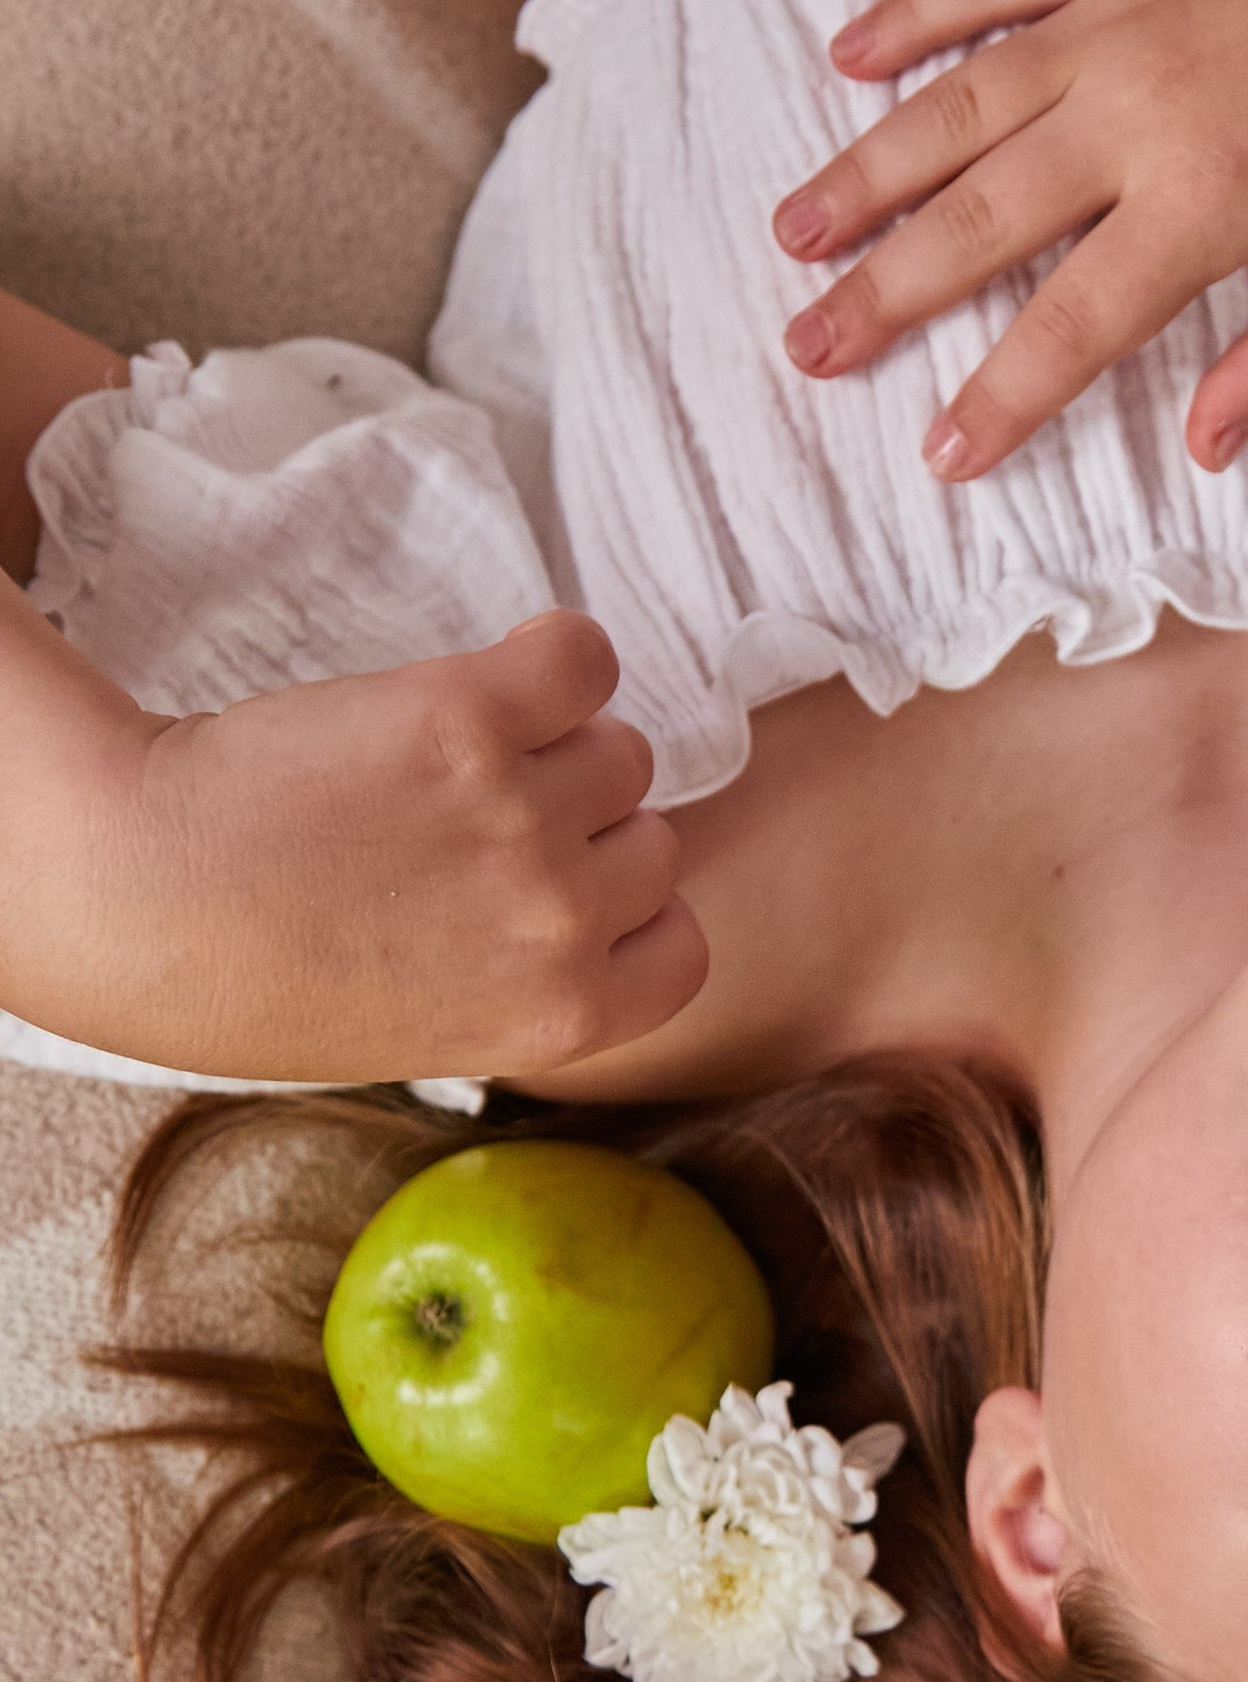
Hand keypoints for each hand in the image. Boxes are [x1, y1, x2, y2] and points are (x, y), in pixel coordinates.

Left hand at [15, 613, 707, 1080]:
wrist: (132, 896)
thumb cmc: (241, 975)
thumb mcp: (414, 1025)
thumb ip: (516, 977)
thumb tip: (576, 906)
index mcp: (559, 1018)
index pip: (682, 950)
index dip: (627, 913)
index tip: (567, 893)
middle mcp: (560, 923)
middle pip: (650, 842)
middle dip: (577, 827)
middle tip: (474, 822)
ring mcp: (523, 816)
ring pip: (618, 750)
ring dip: (555, 743)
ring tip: (452, 757)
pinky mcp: (471, 715)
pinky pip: (581, 656)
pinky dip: (550, 658)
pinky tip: (488, 679)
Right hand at [770, 0, 1247, 478]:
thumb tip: (1211, 448)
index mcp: (1209, 194)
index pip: (1076, 322)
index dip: (1001, 397)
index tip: (939, 455)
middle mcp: (1137, 104)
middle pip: (981, 219)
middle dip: (884, 295)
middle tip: (807, 350)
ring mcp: (1113, 7)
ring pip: (956, 103)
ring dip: (866, 172)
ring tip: (792, 232)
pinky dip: (913, 13)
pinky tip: (847, 56)